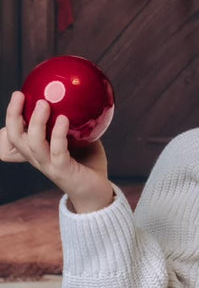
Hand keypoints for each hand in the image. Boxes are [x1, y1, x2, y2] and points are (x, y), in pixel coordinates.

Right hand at [1, 91, 113, 212]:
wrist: (97, 193)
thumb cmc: (88, 164)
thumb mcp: (80, 138)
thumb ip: (78, 121)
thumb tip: (82, 96)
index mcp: (37, 150)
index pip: (16, 133)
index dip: (12, 115)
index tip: (18, 94)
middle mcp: (38, 158)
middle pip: (16, 137)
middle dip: (13, 115)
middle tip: (19, 95)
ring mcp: (49, 166)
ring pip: (33, 144)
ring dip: (36, 122)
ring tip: (43, 104)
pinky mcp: (63, 172)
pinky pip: (57, 152)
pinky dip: (58, 134)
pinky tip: (63, 120)